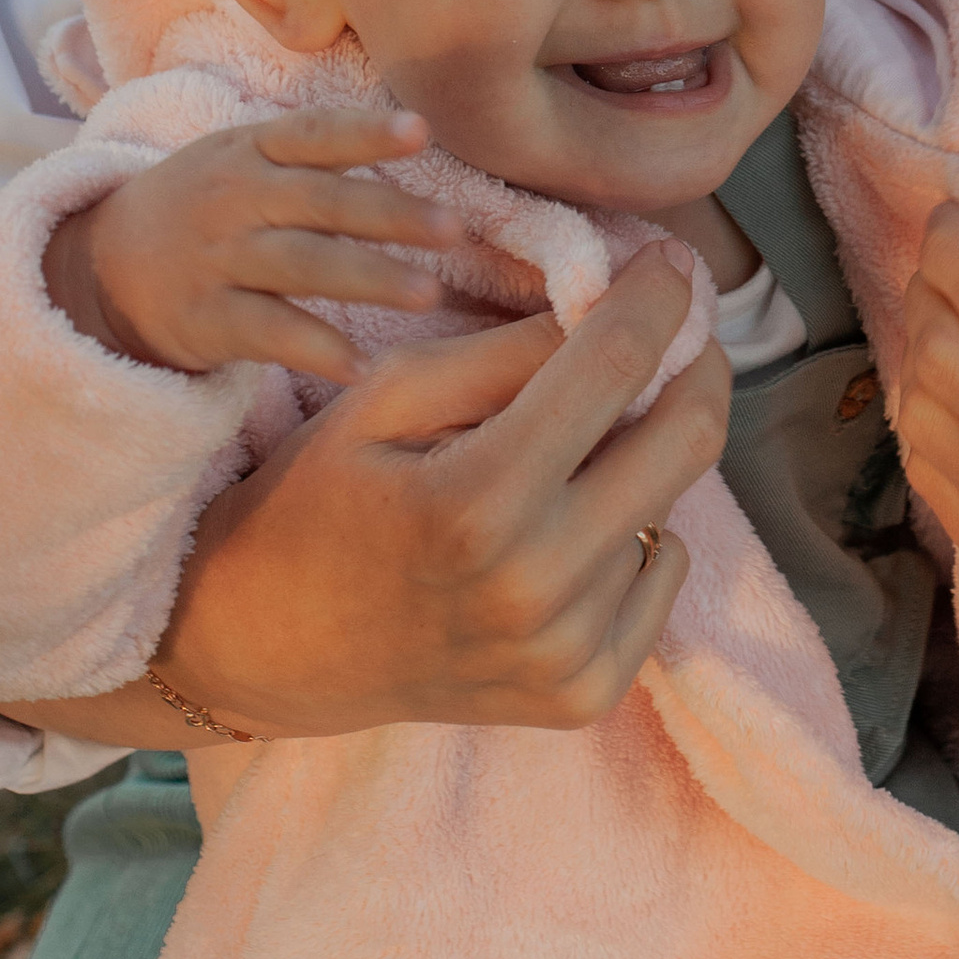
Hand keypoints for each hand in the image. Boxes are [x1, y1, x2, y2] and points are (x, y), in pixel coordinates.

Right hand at [44, 109, 465, 385]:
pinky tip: (362, 366)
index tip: (421, 129)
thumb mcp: (243, 157)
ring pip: (302, 266)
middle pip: (321, 203)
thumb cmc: (206, 203)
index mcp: (250, 149)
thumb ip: (317, 152)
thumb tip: (419, 132)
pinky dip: (316, 348)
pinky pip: (268, 333)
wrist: (101, 266)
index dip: (364, 131)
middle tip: (454, 227)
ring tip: (429, 294)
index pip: (313, 134)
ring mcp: (219, 260)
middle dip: (390, 214)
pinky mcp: (207, 319)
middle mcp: (236, 198)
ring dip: (369, 279)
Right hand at [136, 248, 727, 737]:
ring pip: (671, 504)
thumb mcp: (386, 397)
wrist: (262, 645)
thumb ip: (504, 352)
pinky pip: (661, 577)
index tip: (670, 263)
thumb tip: (615, 305)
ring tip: (575, 448)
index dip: (659, 297)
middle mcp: (534, 586)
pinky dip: (637, 535)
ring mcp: (563, 652)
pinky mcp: (581, 695)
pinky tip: (568, 526)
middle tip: (673, 332)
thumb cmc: (316, 500)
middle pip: (687, 440)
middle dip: (695, 364)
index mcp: (477, 500)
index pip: (615, 366)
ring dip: (641, 456)